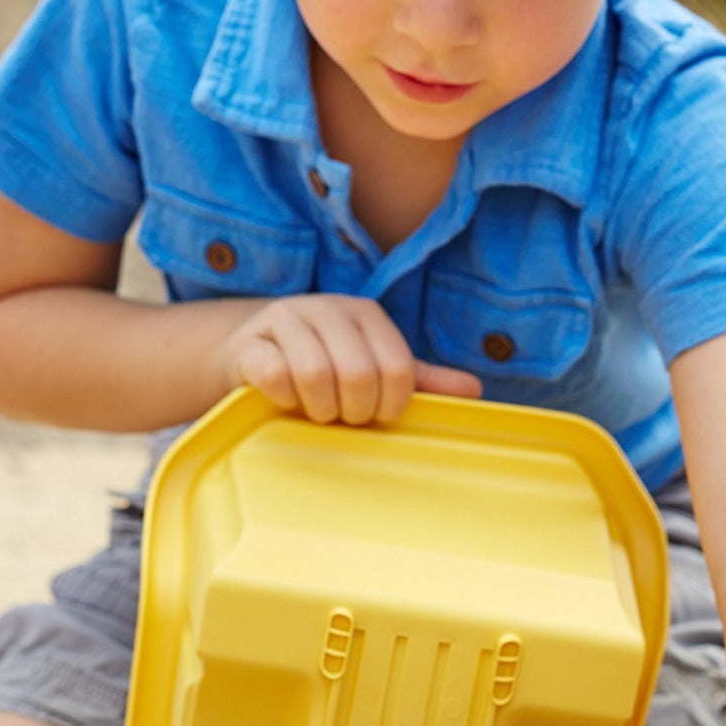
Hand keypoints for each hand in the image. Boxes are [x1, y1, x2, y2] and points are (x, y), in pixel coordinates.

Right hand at [224, 293, 480, 423]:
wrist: (255, 349)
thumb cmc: (326, 363)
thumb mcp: (374, 366)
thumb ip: (420, 379)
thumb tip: (475, 392)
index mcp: (367, 314)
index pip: (397, 368)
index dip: (391, 405)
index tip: (378, 415)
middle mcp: (328, 308)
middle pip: (358, 374)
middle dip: (354, 410)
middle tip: (344, 417)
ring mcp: (286, 320)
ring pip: (315, 376)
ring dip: (319, 410)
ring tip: (318, 412)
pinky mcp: (250, 341)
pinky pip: (274, 377)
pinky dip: (284, 400)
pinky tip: (286, 400)